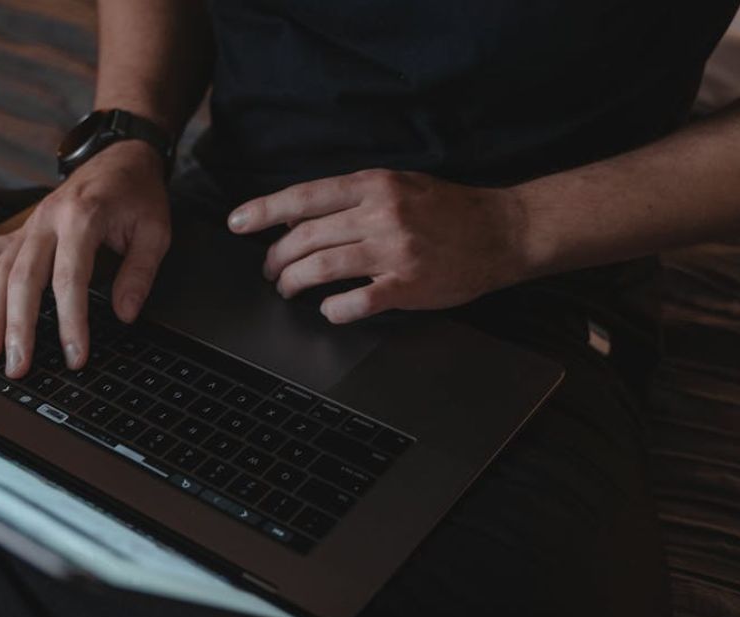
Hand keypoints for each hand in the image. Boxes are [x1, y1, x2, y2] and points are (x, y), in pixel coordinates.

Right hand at [0, 141, 169, 377]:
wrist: (120, 156)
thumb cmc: (137, 194)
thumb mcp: (156, 231)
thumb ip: (140, 273)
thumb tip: (124, 314)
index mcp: (82, 217)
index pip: (70, 278)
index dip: (70, 322)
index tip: (74, 356)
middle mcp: (47, 220)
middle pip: (24, 279)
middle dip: (19, 327)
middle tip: (19, 366)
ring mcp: (29, 225)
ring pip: (0, 272)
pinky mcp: (21, 231)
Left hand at [227, 169, 530, 322]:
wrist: (501, 231)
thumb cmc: (446, 209)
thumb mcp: (398, 184)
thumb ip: (353, 197)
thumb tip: (302, 214)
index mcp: (374, 185)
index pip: (304, 197)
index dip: (264, 211)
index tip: (237, 223)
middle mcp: (380, 214)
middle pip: (305, 237)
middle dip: (275, 258)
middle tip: (269, 271)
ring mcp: (393, 250)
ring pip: (321, 267)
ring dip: (294, 282)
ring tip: (288, 289)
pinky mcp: (408, 285)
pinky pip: (356, 301)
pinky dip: (333, 308)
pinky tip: (329, 309)